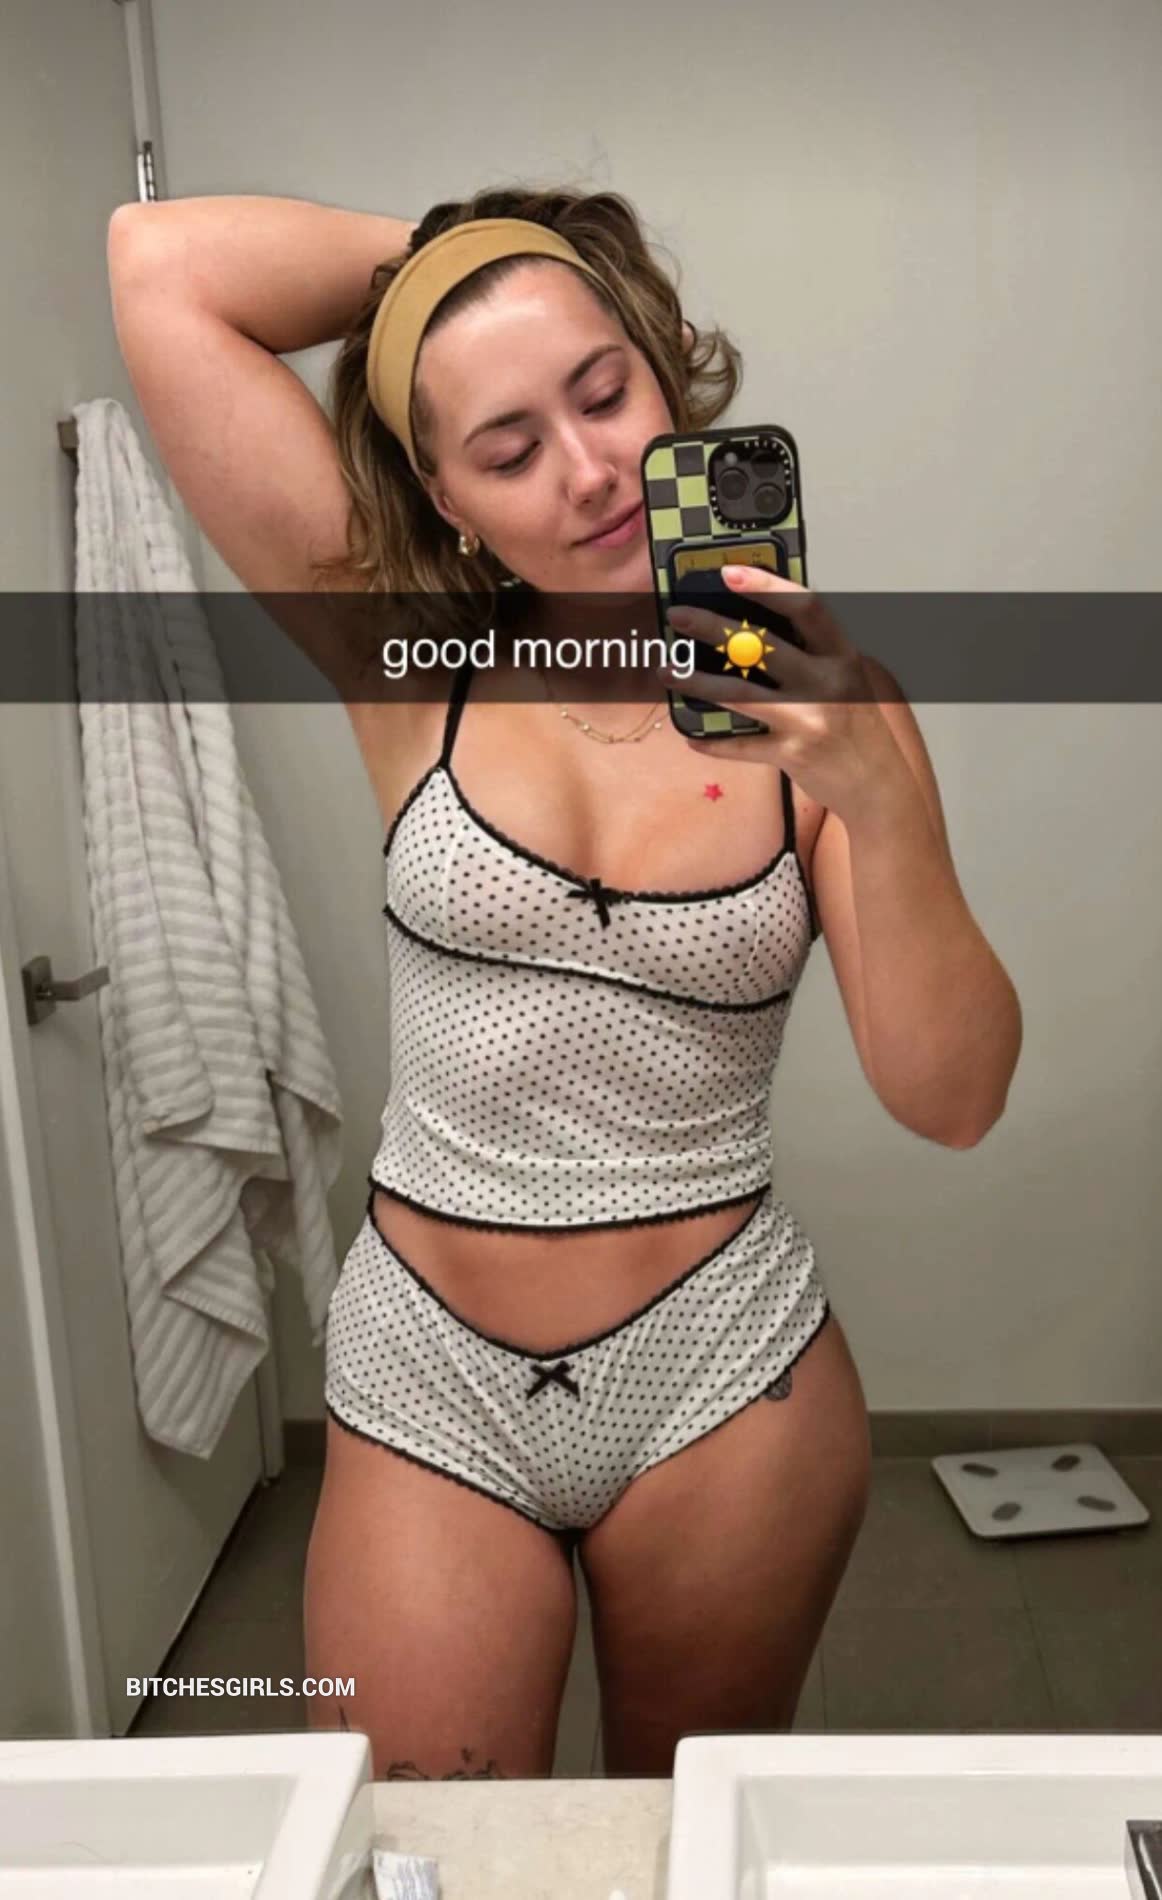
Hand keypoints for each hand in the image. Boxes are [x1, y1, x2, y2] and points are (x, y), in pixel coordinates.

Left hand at [658, 565, 904, 823]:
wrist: (881, 787)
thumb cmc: (859, 731)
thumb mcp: (847, 682)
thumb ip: (812, 657)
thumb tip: (754, 631)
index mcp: (842, 658)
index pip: (806, 608)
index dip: (767, 586)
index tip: (730, 572)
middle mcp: (827, 685)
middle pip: (762, 645)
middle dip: (713, 627)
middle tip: (679, 616)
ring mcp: (809, 720)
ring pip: (740, 694)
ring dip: (696, 681)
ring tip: (667, 670)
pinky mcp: (792, 755)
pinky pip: (740, 745)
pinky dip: (713, 742)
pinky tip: (693, 738)